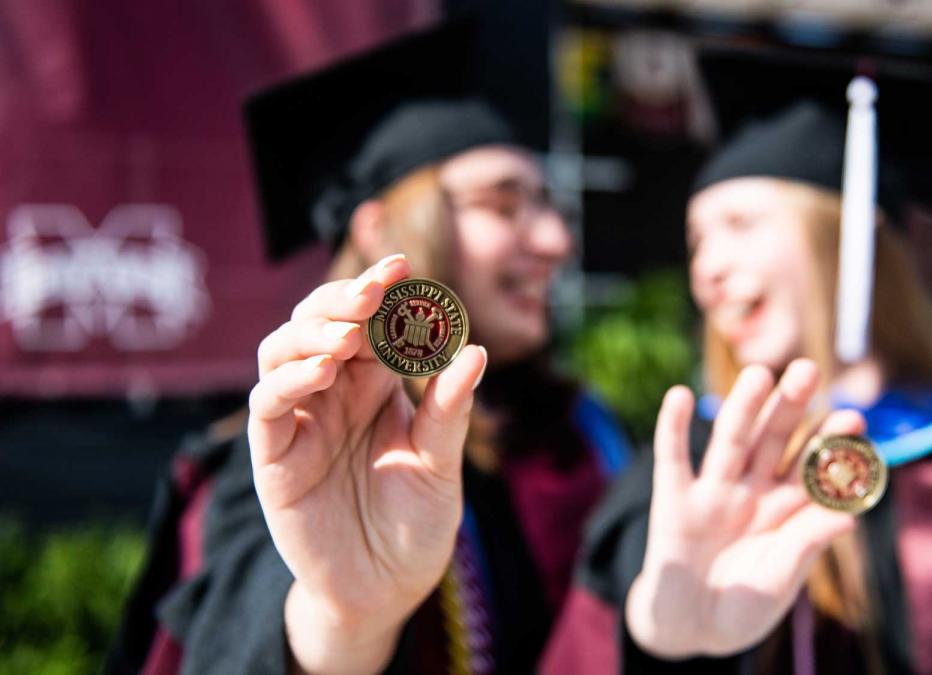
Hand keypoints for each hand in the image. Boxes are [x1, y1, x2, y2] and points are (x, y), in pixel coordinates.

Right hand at [247, 254, 486, 674]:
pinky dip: (288, 380)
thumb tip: (477, 351)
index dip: (381, 290)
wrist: (384, 589)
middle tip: (376, 289)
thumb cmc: (414, 523)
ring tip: (347, 336)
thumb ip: (449, 412)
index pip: (370, 323)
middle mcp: (333, 393)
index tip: (405, 265)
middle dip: (344, 299)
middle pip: (320, 323)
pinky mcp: (274, 458)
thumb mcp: (440, 465)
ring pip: (282, 351)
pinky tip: (322, 371)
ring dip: (311, 332)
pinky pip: (268, 406)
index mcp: (375, 385)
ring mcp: (299, 421)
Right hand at [626, 360, 862, 658]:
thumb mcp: (780, 580)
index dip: (831, 441)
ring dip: (742, 407)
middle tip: (808, 369)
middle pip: (774, 440)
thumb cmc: (744, 608)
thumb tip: (851, 517)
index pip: (813, 466)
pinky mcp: (672, 501)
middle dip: (790, 406)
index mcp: (786, 508)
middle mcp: (752, 490)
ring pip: (730, 441)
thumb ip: (807, 545)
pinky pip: (673, 459)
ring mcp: (713, 492)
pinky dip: (673, 428)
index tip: (855, 417)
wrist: (691, 630)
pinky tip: (678, 396)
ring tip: (758, 374)